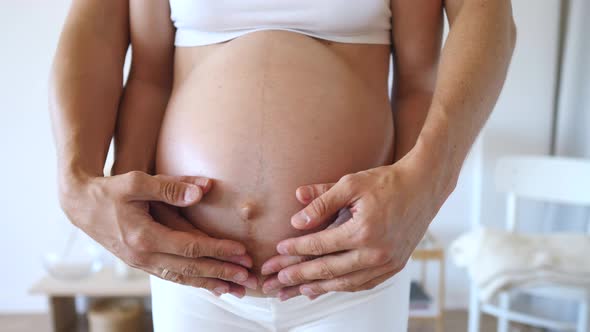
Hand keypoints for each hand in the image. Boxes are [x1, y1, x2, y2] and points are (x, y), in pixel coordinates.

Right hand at [59, 171, 257, 296]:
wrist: (80, 205)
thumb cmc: (110, 190)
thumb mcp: (137, 182)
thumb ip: (171, 186)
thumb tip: (203, 189)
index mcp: (143, 236)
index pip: (189, 247)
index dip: (217, 250)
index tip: (241, 251)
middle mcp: (143, 256)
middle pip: (190, 269)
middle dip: (221, 273)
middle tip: (248, 277)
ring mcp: (141, 263)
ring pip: (182, 278)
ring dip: (211, 284)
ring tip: (236, 290)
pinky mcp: (142, 263)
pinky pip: (172, 277)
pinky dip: (193, 283)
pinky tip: (211, 286)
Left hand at [261, 156, 450, 300]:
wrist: (424, 186)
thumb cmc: (387, 181)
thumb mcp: (351, 184)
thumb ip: (322, 202)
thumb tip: (297, 220)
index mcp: (363, 231)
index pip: (320, 245)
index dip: (296, 249)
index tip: (278, 251)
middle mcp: (376, 253)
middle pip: (329, 270)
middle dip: (299, 276)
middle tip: (277, 281)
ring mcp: (388, 263)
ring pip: (346, 282)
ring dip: (319, 287)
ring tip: (297, 290)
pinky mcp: (395, 266)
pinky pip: (364, 283)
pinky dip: (343, 287)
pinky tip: (328, 287)